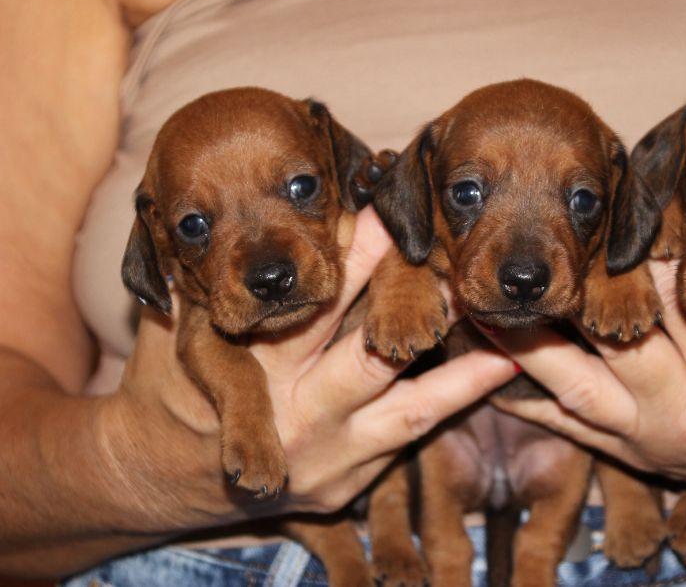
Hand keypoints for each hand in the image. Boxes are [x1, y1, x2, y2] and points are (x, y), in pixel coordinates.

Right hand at [111, 208, 518, 524]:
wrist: (161, 477)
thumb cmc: (172, 385)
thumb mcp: (180, 327)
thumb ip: (211, 281)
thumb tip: (248, 217)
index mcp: (252, 360)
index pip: (316, 297)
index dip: (357, 252)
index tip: (394, 208)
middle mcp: (294, 407)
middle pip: (369, 348)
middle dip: (418, 306)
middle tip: (469, 268)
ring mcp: (326, 452)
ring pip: (409, 407)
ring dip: (464, 372)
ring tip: (514, 337)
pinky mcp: (346, 486)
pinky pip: (409, 443)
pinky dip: (451, 407)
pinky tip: (497, 376)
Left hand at [488, 241, 685, 524]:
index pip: (668, 287)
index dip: (623, 249)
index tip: (580, 210)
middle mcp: (680, 398)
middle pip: (605, 330)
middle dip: (557, 289)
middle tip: (506, 248)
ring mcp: (643, 432)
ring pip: (566, 377)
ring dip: (516, 339)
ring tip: (470, 297)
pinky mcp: (620, 453)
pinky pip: (558, 424)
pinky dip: (514, 394)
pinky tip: (473, 359)